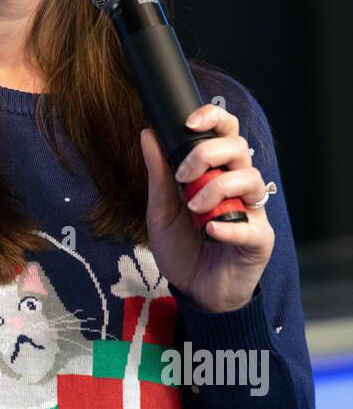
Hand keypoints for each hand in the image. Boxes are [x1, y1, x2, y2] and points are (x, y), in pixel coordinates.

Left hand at [139, 104, 274, 312]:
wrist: (194, 291)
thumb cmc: (182, 247)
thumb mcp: (160, 210)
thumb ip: (158, 174)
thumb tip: (148, 133)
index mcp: (217, 172)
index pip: (227, 132)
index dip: (214, 117)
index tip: (189, 123)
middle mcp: (238, 186)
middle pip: (240, 147)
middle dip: (207, 154)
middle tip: (183, 177)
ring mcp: (252, 211)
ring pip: (250, 179)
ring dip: (216, 189)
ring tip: (194, 209)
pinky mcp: (259, 240)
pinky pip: (252, 225)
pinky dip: (228, 226)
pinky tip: (209, 231)